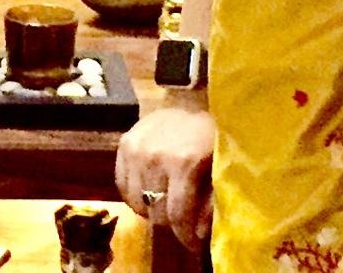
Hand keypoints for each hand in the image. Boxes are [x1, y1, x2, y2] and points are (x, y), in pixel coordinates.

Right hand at [114, 97, 215, 250]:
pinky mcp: (125, 143)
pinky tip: (149, 188)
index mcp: (184, 161)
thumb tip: (199, 233)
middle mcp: (155, 155)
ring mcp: (137, 148)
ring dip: (152, 206)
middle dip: (171, 219)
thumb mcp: (220, 165)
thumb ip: (212, 201)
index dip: (185, 234)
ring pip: (138, 201)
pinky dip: (135, 193)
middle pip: (157, 211)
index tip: (193, 241)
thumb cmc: (210, 134)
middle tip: (181, 215)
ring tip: (166, 199)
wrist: (193, 100)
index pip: (177, 214)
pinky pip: (122, 184)